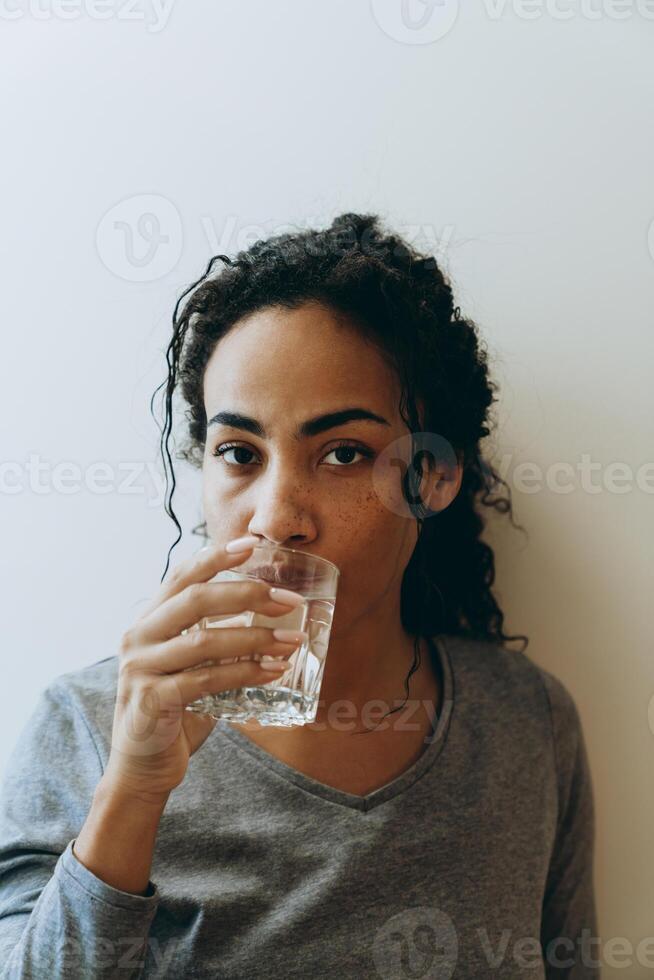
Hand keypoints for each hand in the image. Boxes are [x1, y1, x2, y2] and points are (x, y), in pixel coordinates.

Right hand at [103, 542, 305, 802]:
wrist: (142, 767)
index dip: (216, 558)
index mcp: (148, 621)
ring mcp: (141, 668)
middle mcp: (139, 637)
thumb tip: (270, 614)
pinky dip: (244, 673)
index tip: (251, 544)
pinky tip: (272, 671)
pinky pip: (205, 680)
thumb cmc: (174, 711)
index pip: (182, 576)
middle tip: (289, 601)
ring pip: (204, 641)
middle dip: (247, 594)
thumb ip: (214, 638)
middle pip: (196, 600)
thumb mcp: (189, 665)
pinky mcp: (151, 700)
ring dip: (255, 638)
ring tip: (292, 641)